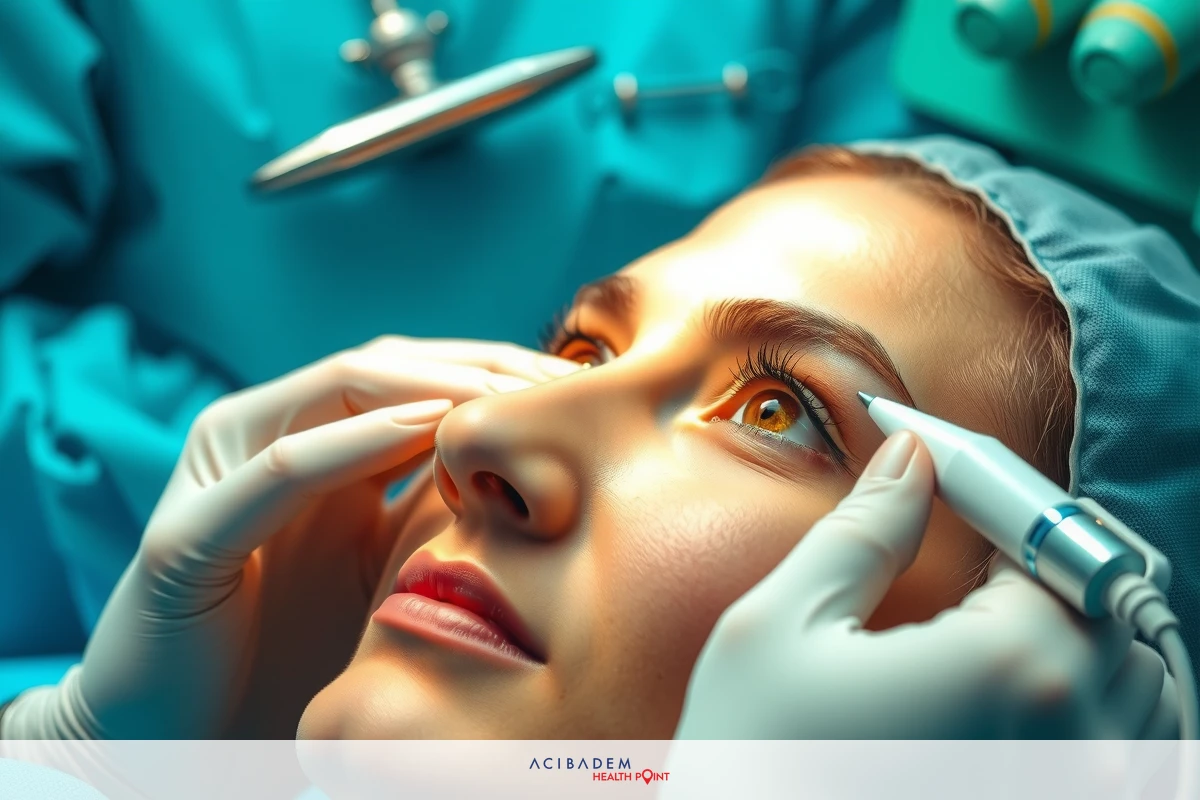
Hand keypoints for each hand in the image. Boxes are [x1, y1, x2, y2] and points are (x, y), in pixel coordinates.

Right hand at [2, 336, 580, 738]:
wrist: (186, 742)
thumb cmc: (293, 654)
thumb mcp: (385, 567)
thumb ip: (430, 508)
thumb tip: (529, 470)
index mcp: (314, 444)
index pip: (414, 378)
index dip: (495, 373)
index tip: (578, 386)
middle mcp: (263, 437)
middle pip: (388, 368)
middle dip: (480, 367)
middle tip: (562, 380)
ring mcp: (220, 472)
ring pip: (340, 389)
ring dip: (436, 384)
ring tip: (514, 392)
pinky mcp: (189, 533)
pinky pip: (281, 471)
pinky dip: (354, 441)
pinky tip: (431, 427)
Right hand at [675, 432, 1177, 738]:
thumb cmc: (750, 760)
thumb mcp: (782, 627)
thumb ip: (865, 532)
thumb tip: (911, 457)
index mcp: (1004, 669)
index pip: (1058, 548)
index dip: (1005, 507)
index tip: (960, 489)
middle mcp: (1073, 739)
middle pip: (1114, 612)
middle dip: (1048, 573)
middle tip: (971, 567)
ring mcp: (1079, 792)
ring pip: (1142, 685)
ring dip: (1087, 641)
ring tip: (995, 632)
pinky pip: (1135, 755)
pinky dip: (1102, 709)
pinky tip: (1023, 698)